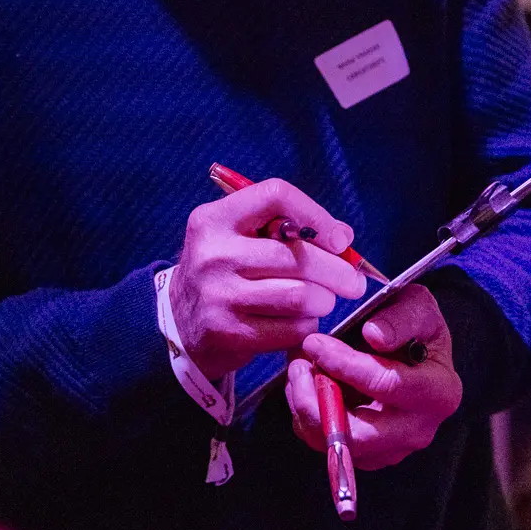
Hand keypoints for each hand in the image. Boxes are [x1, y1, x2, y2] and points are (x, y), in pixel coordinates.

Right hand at [171, 179, 366, 379]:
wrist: (179, 322)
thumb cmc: (225, 273)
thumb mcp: (237, 237)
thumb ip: (284, 229)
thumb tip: (343, 238)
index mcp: (215, 219)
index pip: (276, 196)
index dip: (317, 215)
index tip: (339, 239)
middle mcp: (214, 254)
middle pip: (299, 257)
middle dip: (338, 272)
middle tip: (351, 282)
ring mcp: (219, 296)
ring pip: (301, 296)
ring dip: (324, 301)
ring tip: (324, 301)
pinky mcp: (229, 333)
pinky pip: (292, 329)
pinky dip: (307, 326)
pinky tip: (300, 322)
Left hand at [285, 285, 461, 470]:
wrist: (415, 355)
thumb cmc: (416, 329)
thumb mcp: (418, 307)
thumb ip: (402, 317)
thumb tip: (374, 335)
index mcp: (439, 392)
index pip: (386, 384)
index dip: (344, 364)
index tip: (315, 343)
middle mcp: (419, 429)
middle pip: (359, 435)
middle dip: (317, 401)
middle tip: (297, 365)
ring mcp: (394, 449)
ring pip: (338, 445)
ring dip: (308, 408)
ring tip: (299, 371)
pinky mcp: (370, 457)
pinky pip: (329, 447)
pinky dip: (309, 418)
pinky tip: (308, 387)